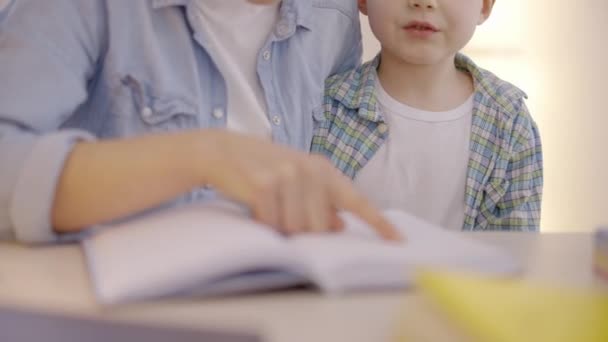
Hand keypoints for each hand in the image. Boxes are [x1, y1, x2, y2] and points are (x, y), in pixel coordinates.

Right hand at [197, 130, 401, 240]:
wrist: (223, 150)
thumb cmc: (263, 169)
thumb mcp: (297, 181)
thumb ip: (320, 202)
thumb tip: (339, 225)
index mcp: (324, 170)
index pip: (357, 201)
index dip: (378, 223)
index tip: (398, 241)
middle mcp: (311, 170)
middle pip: (320, 228)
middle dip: (301, 232)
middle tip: (282, 214)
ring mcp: (287, 175)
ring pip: (295, 229)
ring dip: (279, 227)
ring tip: (267, 206)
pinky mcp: (264, 184)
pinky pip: (271, 223)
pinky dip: (262, 222)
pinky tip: (254, 205)